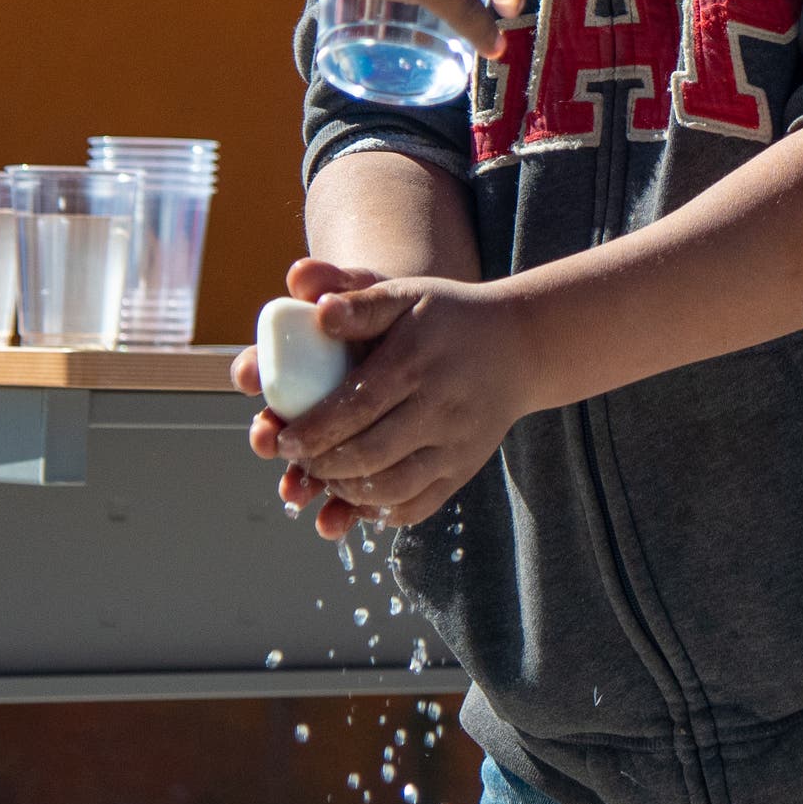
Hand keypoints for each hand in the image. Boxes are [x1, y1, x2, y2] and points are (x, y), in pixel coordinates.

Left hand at [233, 258, 539, 538]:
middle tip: (294, 460)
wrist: (520, 345)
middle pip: (368, 454)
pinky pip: (418, 505)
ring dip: (345, 491)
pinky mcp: (464, 469)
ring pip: (391, 488)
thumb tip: (318, 313)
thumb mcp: (406, 293)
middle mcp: (438, 409)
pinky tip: (356, 497)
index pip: (353, 408)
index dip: (312, 431)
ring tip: (322, 476)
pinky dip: (379, 510)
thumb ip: (360, 301)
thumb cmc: (448, 316)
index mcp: (414, 364)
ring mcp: (455, 445)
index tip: (281, 438)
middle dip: (320, 465)